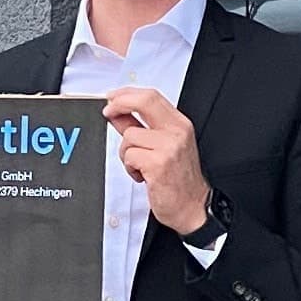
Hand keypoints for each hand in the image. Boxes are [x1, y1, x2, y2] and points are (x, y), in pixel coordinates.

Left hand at [103, 85, 211, 234]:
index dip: (127, 93)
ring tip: (139, 165)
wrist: (192, 207)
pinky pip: (129, 156)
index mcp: (179, 124)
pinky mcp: (158, 164)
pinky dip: (129, 168)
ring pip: (129, 136)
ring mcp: (169, 147)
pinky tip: (141, 176)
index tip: (112, 97)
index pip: (151, 96)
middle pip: (144, 101)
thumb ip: (140, 127)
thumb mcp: (164, 147)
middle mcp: (177, 132)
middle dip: (119, 104)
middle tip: (108, 112)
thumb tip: (118, 112)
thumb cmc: (178, 179)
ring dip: (126, 153)